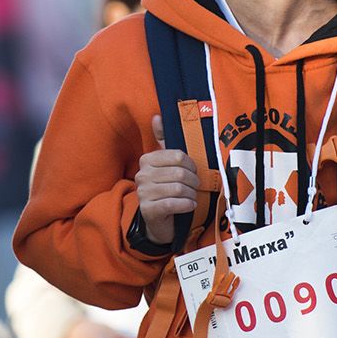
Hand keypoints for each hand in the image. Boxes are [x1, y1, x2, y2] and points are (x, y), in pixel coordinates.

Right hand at [136, 115, 198, 245]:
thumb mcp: (166, 164)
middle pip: (179, 172)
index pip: (177, 156)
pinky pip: (174, 203)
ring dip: (191, 194)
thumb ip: (163, 140)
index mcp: (147, 160)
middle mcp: (141, 174)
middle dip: (193, 181)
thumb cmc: (166, 189)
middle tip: (195, 186)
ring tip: (191, 197)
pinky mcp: (149, 210)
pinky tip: (189, 206)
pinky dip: (187, 205)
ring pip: (178, 188)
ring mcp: (143, 193)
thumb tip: (157, 116)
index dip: (191, 164)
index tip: (193, 171)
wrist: (159, 221)